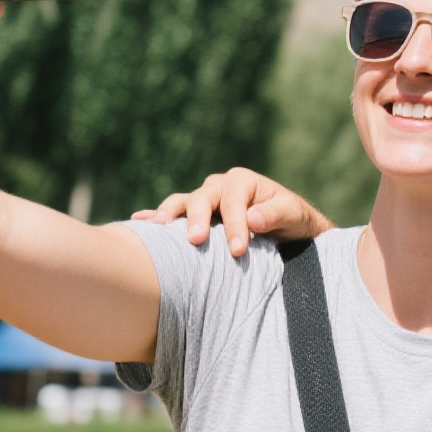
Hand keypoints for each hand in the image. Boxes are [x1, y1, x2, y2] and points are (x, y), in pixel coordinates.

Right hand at [132, 168, 332, 256]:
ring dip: (170, 215)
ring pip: (183, 203)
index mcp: (243, 182)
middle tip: (197, 241)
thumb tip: (253, 219)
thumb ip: (276, 214)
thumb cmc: (291, 220)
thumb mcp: (293, 215)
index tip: (238, 250)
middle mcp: (219, 186)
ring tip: (160, 229)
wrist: (286, 228)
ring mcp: (204, 200)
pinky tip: (138, 220)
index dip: (235, 225)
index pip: (235, 202)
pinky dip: (156, 216)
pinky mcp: (194, 215)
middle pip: (203, 199)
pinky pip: (173, 213)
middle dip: (198, 219)